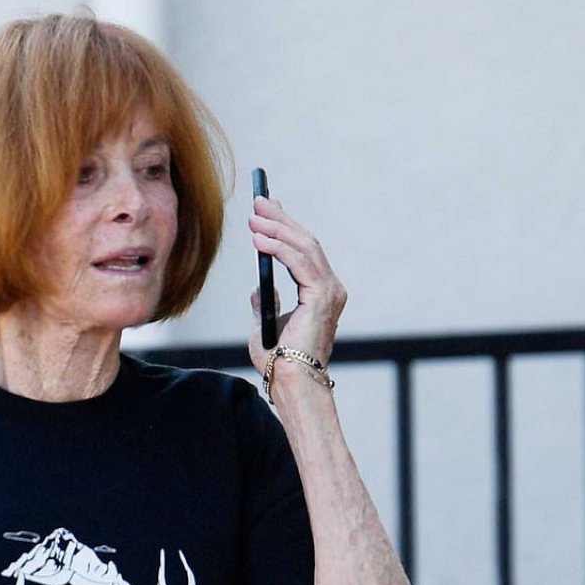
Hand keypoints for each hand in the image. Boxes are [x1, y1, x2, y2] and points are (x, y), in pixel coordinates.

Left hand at [246, 196, 346, 373]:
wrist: (291, 384)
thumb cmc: (280, 362)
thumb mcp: (265, 324)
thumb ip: (265, 302)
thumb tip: (259, 285)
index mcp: (320, 293)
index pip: (304, 250)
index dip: (286, 226)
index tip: (267, 209)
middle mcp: (330, 289)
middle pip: (306, 242)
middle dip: (281, 219)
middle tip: (259, 201)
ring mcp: (329, 292)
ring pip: (304, 247)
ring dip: (276, 228)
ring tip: (253, 216)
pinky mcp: (321, 296)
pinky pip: (298, 262)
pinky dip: (277, 247)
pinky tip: (257, 239)